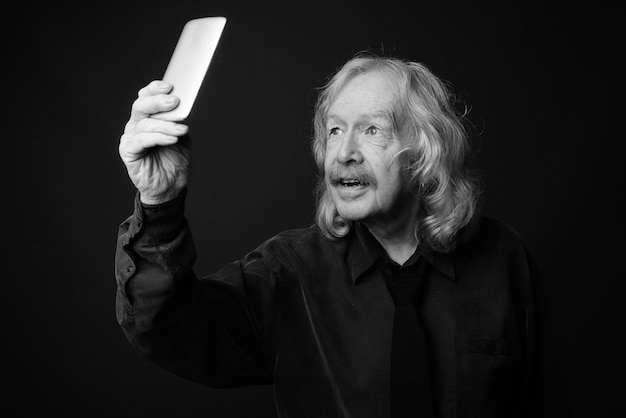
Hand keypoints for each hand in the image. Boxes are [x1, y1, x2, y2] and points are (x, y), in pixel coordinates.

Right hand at [119, 80, 190, 204]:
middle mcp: (136, 125)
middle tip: (175, 101)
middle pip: (141, 105)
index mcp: (147, 117)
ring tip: (183, 130)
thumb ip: (178, 121)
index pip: (146, 96)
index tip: (170, 85)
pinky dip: (159, 138)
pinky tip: (173, 139)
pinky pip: (142, 140)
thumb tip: (182, 104)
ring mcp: (130, 138)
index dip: (155, 89)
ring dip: (166, 125)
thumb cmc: (174, 160)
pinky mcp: (128, 151)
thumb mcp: (181, 136)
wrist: (170, 186)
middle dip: (158, 101)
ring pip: (145, 123)